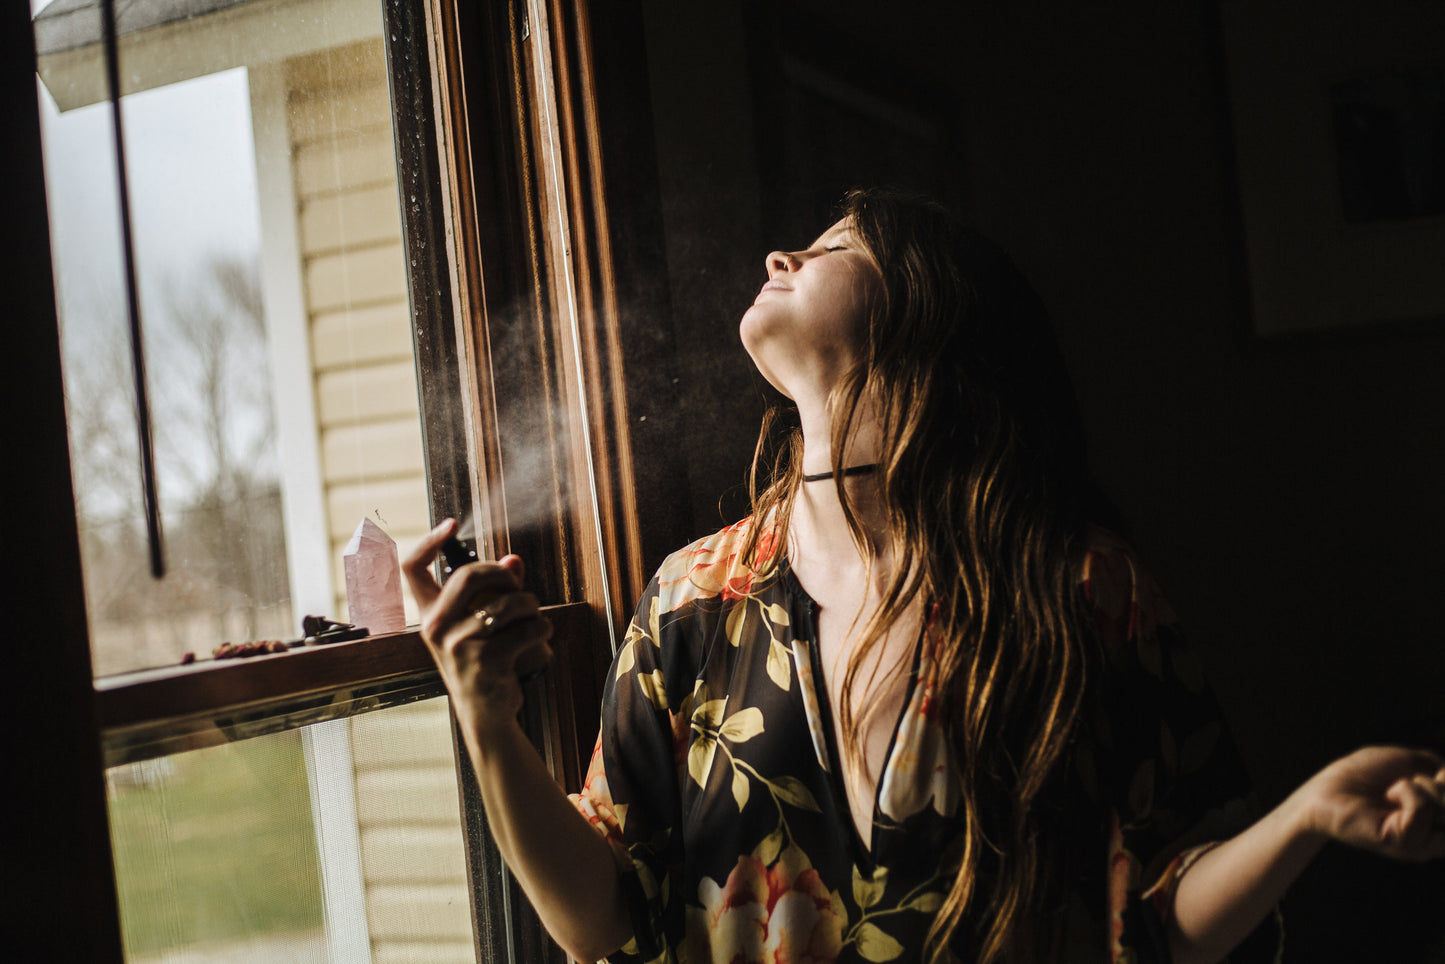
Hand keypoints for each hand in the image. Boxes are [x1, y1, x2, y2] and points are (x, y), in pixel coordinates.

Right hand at [402, 519, 553, 731]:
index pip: (412, 569)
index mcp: (429, 615)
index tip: (451, 524)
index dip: (429, 541)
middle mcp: (435, 628)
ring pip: (508, 603)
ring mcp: (458, 645)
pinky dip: (543, 627)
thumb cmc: (485, 661)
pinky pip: (527, 628)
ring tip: (534, 618)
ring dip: (531, 605)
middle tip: (517, 585)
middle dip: (502, 573)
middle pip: (468, 574)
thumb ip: (496, 590)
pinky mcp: (486, 661)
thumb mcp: (481, 624)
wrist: (487, 713)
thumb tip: (514, 560)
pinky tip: (541, 635)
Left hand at [1300, 745, 1444, 861]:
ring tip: (1399, 784)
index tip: (1440, 774)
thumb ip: (1439, 770)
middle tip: (1420, 777)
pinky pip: (1422, 810)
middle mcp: (1434, 836)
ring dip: (1428, 786)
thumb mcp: (1408, 762)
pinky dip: (1407, 791)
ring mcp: (1421, 843)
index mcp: (1436, 820)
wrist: (1326, 790)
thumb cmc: (1362, 775)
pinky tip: (1389, 794)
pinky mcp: (1404, 844)